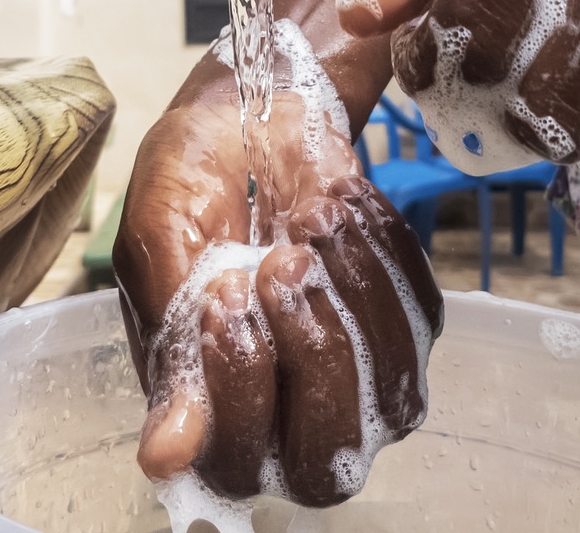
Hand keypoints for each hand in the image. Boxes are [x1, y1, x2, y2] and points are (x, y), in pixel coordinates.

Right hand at [112, 57, 442, 505]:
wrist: (250, 114)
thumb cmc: (189, 180)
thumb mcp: (159, 246)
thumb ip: (169, 346)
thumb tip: (163, 457)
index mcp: (204, 401)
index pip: (237, 464)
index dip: (242, 392)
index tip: (225, 289)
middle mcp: (282, 410)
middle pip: (324, 465)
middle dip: (313, 356)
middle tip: (283, 261)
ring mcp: (353, 376)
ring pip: (391, 398)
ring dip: (353, 291)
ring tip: (308, 214)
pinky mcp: (405, 324)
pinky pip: (420, 319)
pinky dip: (379, 251)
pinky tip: (337, 205)